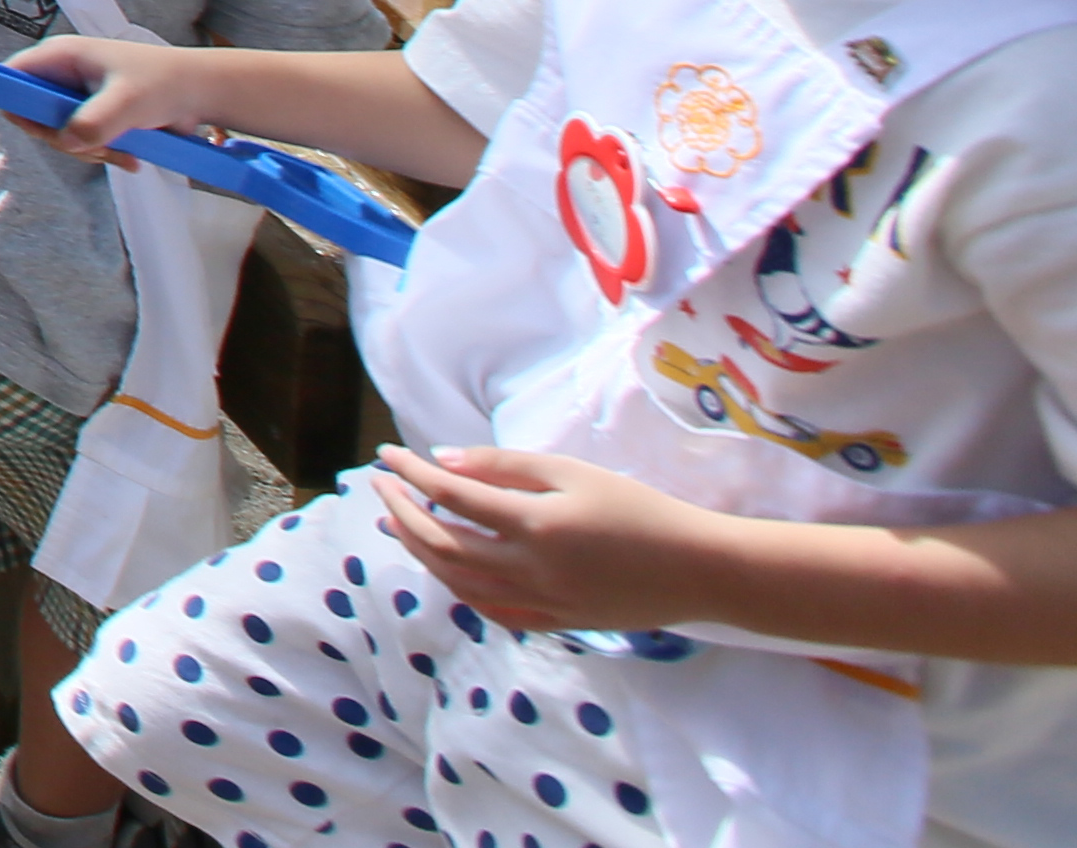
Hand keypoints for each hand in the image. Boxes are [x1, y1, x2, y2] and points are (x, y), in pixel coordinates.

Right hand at [12, 31, 230, 162]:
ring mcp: (78, 97)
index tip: (44, 129)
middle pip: (34, 114)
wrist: (199, 92)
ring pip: (59, 133)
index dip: (18, 103)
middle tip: (96, 146)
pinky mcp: (94, 116)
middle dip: (64, 138)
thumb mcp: (127, 100)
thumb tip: (67, 141)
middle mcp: (63, 75)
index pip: (14, 76)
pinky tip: (129, 158)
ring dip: (88, 151)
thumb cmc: (164, 82)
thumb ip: (94, 121)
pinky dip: (101, 154)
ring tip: (120, 152)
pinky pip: (81, 141)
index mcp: (61, 56)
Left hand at [367, 445, 742, 637]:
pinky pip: (490, 610)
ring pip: (456, 581)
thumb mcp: (573, 472)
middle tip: (381, 487)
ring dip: (419, 550)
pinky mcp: (554, 623)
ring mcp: (539, 602)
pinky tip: (446, 567)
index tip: (386, 455)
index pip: (449, 495)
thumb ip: (504, 467)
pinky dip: (457, 587)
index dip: (410, 473)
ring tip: (395, 523)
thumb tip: (441, 461)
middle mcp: (528, 569)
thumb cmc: (639, 509)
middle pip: (440, 543)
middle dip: (401, 512)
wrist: (698, 569)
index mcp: (533, 524)